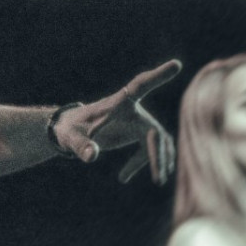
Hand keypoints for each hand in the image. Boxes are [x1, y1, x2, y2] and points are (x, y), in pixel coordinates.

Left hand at [51, 59, 181, 184]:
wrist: (69, 130)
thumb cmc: (70, 128)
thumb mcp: (71, 138)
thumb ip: (80, 145)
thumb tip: (91, 156)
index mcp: (117, 102)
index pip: (140, 85)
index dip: (158, 76)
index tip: (176, 65)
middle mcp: (132, 109)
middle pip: (154, 130)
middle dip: (158, 154)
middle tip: (158, 178)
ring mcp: (137, 121)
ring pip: (157, 141)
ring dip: (158, 161)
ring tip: (157, 180)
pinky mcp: (137, 132)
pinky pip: (149, 149)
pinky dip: (144, 164)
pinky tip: (122, 178)